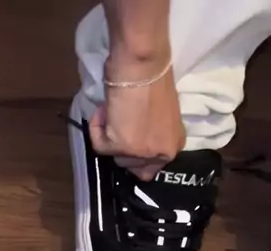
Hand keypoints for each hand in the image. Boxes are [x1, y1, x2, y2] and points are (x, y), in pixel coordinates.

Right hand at [89, 53, 185, 180]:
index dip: (135, 152)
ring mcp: (142, 153)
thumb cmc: (152, 76)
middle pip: (132, 165)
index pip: (151, 167)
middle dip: (121, 145)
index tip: (126, 135)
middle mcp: (162, 154)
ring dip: (110, 133)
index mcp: (174, 144)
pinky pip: (100, 146)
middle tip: (120, 119)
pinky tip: (105, 109)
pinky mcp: (122, 147)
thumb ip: (152, 130)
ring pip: (116, 156)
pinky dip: (97, 127)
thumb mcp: (160, 112)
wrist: (142, 63)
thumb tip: (134, 133)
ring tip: (114, 109)